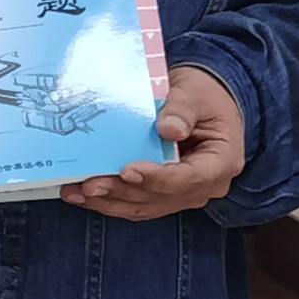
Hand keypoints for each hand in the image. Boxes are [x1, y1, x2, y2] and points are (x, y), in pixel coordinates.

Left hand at [64, 65, 246, 221]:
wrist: (203, 103)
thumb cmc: (203, 95)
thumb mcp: (194, 93)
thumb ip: (182, 109)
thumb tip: (168, 129)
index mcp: (221, 161)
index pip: (189, 178)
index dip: (158, 179)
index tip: (128, 170)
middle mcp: (205, 185)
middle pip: (161, 197)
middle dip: (123, 192)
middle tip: (90, 185)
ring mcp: (183, 194)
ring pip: (144, 206)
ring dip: (109, 202)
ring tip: (77, 193)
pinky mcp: (163, 195)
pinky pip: (135, 204)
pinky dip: (109, 201)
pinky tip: (82, 195)